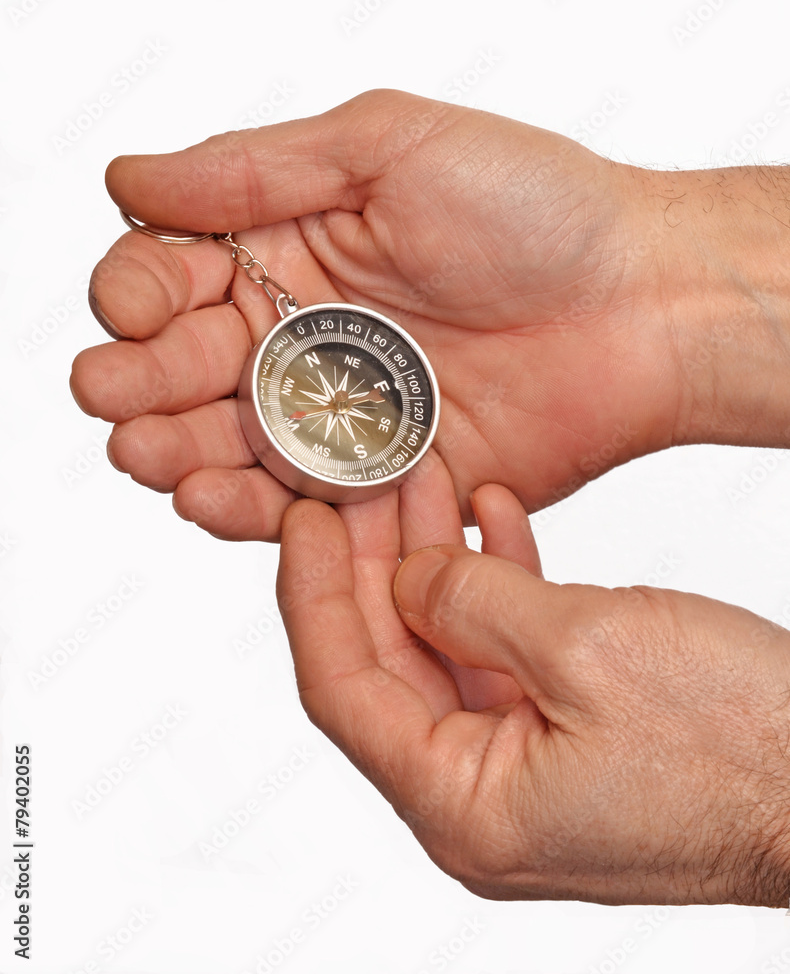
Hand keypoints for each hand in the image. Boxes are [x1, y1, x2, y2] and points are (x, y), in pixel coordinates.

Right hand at [69, 90, 789, 539]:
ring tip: (143, 453)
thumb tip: (129, 177)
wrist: (641, 307)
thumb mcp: (390, 147)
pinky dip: (245, 507)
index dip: (139, 294)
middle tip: (113, 393)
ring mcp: (336, 417)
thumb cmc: (537, 210)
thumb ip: (256, 170)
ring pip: (223, 444)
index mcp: (291, 250)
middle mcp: (302, 337)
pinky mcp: (378, 485)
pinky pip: (294, 505)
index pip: (174, 277)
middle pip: (182, 369)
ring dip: (170, 452)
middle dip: (135, 381)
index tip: (140, 305)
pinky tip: (205, 496)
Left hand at [277, 459, 789, 906]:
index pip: (344, 690)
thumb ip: (475, 602)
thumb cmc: (738, 744)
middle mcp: (479, 799)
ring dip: (438, 564)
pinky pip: (504, 656)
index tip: (303, 520)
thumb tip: (409, 575)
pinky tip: (495, 517)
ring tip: (426, 479)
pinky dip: (497, 585)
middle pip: (389, 666)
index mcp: (464, 806)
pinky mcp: (566, 738)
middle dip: (373, 565)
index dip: (313, 596)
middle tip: (360, 484)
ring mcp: (523, 769)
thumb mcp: (586, 649)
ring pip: (445, 651)